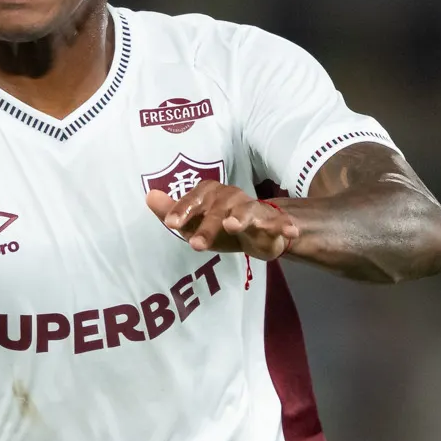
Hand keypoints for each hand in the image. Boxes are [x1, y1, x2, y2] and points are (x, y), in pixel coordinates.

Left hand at [148, 180, 299, 259]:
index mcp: (210, 195)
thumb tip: (149, 195)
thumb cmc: (218, 225)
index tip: (171, 223)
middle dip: (207, 225)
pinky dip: (285, 226)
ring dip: (240, 217)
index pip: (195, 198)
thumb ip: (172, 211)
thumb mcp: (194, 222)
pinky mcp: (272, 222)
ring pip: (246, 211)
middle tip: (196, 245)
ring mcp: (252, 208)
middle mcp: (231, 197)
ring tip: (232, 225)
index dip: (183, 208)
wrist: (257, 232)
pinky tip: (291, 232)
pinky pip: (279, 222)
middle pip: (217, 208)